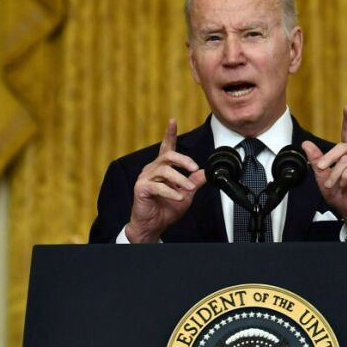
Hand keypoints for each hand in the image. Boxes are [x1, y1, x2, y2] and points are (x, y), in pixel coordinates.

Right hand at [127, 119, 206, 242]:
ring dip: (180, 179)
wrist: (153, 225)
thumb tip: (206, 172)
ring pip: (164, 171)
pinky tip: (178, 196)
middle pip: (168, 156)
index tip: (173, 121)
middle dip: (183, 160)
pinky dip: (171, 191)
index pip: (166, 147)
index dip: (170, 134)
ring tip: (189, 189)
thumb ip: (194, 181)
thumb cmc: (166, 209)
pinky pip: (158, 186)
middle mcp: (152, 169)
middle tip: (194, 168)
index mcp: (162, 168)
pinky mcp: (141, 188)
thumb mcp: (185, 193)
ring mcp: (145, 178)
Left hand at [301, 105, 346, 234]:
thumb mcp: (322, 175)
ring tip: (333, 184)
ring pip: (345, 159)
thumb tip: (306, 144)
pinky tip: (345, 184)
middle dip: (328, 159)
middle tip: (321, 169)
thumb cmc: (338, 193)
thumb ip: (316, 160)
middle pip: (341, 147)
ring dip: (335, 174)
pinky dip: (345, 177)